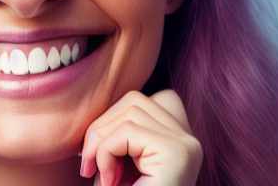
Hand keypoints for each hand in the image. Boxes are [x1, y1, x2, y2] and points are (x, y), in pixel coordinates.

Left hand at [79, 89, 202, 185]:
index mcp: (181, 142)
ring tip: (100, 176)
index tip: (97, 154)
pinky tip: (108, 182)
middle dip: (102, 127)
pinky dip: (106, 153)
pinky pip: (127, 131)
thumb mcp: (118, 167)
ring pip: (131, 109)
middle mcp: (189, 140)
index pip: (150, 99)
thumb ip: (115, 139)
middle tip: (88, 165)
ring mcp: (186, 145)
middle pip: (136, 100)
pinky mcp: (176, 153)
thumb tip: (91, 117)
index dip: (116, 117)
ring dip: (101, 142)